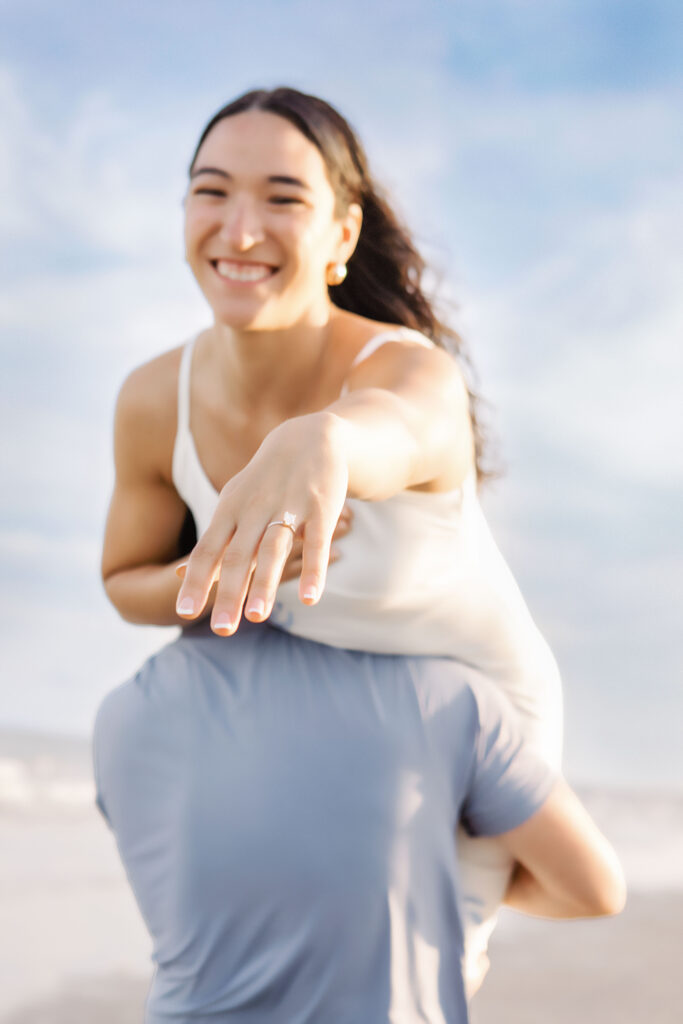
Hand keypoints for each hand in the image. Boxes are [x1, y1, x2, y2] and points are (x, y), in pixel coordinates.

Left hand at [174, 412, 349, 634]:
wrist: (310, 437)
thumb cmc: (264, 482)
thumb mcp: (233, 504)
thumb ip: (212, 541)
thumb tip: (178, 574)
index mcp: (231, 510)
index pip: (208, 549)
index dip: (196, 580)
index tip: (183, 612)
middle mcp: (256, 509)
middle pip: (239, 555)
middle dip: (229, 593)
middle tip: (222, 630)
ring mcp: (290, 507)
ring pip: (274, 549)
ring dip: (265, 584)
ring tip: (256, 618)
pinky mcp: (322, 508)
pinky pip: (316, 543)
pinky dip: (314, 571)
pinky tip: (311, 599)